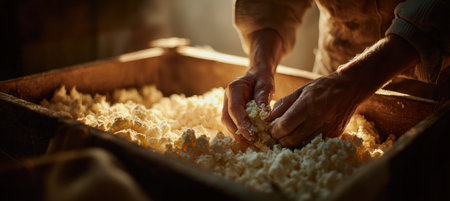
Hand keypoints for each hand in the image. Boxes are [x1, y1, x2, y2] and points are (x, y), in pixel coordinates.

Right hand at [221, 29, 284, 143]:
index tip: (252, 134)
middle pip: (227, 119)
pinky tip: (250, 141)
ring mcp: (226, 106)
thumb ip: (262, 99)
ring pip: (228, 125)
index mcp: (233, 89)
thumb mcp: (266, 86)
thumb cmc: (261, 80)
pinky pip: (232, 126)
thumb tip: (263, 117)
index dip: (241, 123)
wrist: (256, 75)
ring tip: (253, 145)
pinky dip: (240, 134)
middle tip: (254, 143)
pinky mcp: (230, 114)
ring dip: (238, 136)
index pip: (234, 109)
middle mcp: (226, 98)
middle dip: (239, 133)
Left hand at [267, 72, 365, 147]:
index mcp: (307, 105)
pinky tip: (303, 134)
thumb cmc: (322, 88)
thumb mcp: (300, 90)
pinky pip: (313, 144)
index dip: (274, 130)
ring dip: (292, 142)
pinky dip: (304, 142)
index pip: (284, 126)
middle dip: (281, 139)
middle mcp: (317, 119)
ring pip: (301, 145)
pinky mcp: (334, 136)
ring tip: (290, 134)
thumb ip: (283, 105)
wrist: (350, 89)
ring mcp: (327, 129)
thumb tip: (267, 118)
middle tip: (279, 133)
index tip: (272, 128)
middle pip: (291, 140)